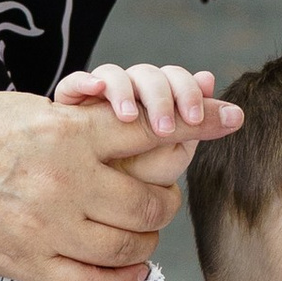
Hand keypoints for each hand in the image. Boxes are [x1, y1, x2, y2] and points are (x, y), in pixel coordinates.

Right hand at [0, 87, 219, 280]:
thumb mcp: (35, 110)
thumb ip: (88, 129)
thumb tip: (150, 137)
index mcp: (67, 130)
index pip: (154, 130)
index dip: (199, 124)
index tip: (230, 117)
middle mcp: (63, 179)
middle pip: (152, 202)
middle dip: (161, 201)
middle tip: (151, 199)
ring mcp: (44, 226)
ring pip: (130, 247)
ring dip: (143, 243)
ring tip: (132, 235)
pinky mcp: (24, 263)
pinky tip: (123, 273)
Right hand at [51, 61, 242, 191]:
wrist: (86, 205)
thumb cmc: (130, 186)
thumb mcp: (164, 162)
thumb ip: (189, 129)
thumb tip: (213, 85)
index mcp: (155, 106)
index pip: (174, 82)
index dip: (188, 91)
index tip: (197, 117)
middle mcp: (129, 98)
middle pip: (148, 75)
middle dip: (161, 95)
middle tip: (165, 126)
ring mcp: (98, 101)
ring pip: (114, 74)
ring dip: (126, 90)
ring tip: (129, 117)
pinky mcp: (68, 109)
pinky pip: (73, 85)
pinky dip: (85, 81)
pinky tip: (95, 91)